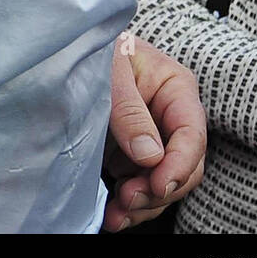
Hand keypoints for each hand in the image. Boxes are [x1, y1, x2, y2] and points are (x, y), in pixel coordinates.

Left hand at [103, 36, 206, 231]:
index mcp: (175, 88)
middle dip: (159, 189)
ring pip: (162, 183)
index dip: (180, 164)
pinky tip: (112, 213)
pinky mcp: (127, 153)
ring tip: (117, 214)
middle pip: (183, 166)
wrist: (64, 43)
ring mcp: (149, 138)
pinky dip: (128, 204)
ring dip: (143, 204)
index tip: (159, 184)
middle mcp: (167, 117)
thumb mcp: (110, 67)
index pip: (191, 133)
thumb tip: (150, 156)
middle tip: (128, 198)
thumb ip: (128, 108)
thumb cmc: (92, 45)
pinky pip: (138, 185)